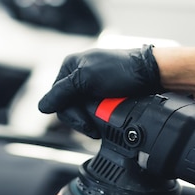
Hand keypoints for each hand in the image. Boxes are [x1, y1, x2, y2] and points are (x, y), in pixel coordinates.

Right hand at [38, 45, 161, 137]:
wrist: (152, 75)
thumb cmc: (122, 71)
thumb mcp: (87, 79)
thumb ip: (62, 92)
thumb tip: (42, 107)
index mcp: (70, 67)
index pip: (57, 99)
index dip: (70, 115)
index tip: (85, 124)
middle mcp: (78, 76)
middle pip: (69, 107)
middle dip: (82, 119)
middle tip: (95, 127)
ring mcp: (91, 87)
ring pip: (82, 112)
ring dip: (92, 120)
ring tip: (103, 123)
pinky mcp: (103, 96)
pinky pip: (95, 112)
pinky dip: (100, 118)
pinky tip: (107, 120)